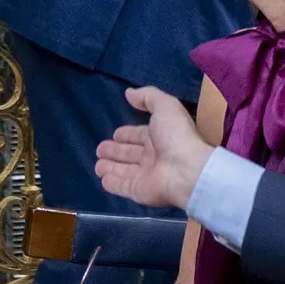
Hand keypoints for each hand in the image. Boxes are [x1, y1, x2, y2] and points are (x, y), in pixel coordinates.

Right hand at [95, 86, 216, 210]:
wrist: (186, 171)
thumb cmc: (176, 137)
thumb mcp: (166, 107)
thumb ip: (148, 97)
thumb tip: (129, 92)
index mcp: (160, 136)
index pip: (139, 135)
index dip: (128, 134)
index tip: (116, 134)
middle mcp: (153, 156)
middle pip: (130, 154)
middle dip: (116, 151)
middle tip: (100, 149)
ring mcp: (146, 175)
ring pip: (124, 170)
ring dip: (111, 167)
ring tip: (97, 165)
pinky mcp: (139, 191)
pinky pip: (122, 186)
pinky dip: (113, 183)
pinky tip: (103, 179)